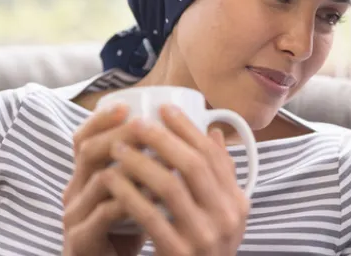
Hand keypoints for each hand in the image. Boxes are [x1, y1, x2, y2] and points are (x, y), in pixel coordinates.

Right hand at [62, 104, 146, 255]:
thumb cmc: (130, 228)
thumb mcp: (141, 192)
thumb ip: (156, 166)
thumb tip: (200, 134)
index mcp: (86, 175)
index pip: (83, 138)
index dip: (101, 120)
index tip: (127, 106)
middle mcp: (75, 191)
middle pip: (89, 151)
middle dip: (120, 135)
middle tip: (146, 127)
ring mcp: (74, 215)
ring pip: (99, 179)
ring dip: (132, 167)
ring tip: (161, 160)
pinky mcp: (81, 240)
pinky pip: (104, 214)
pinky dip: (131, 201)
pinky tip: (155, 197)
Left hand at [106, 105, 249, 255]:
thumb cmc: (203, 246)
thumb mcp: (221, 213)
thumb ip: (220, 175)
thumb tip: (213, 131)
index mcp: (238, 203)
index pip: (215, 156)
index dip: (189, 129)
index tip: (165, 109)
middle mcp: (227, 218)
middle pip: (194, 166)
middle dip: (164, 139)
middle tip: (138, 123)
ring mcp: (205, 237)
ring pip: (170, 187)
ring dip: (141, 162)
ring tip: (119, 148)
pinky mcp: (179, 253)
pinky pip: (149, 216)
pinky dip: (129, 194)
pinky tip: (112, 180)